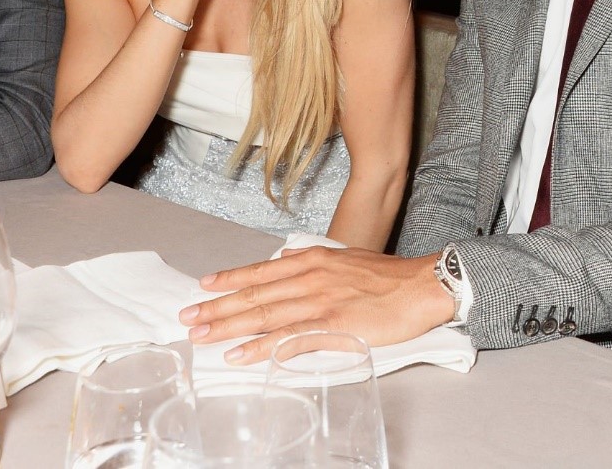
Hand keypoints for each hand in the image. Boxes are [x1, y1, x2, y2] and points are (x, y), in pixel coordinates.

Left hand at [178, 247, 453, 363]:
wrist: (423, 286)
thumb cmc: (388, 276)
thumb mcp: (345, 257)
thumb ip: (313, 259)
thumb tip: (287, 259)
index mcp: (313, 260)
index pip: (261, 270)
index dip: (230, 280)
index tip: (203, 286)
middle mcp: (310, 278)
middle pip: (255, 294)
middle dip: (218, 307)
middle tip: (188, 318)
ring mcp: (320, 302)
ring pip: (264, 316)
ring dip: (230, 327)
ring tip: (203, 337)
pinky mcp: (333, 326)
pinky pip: (288, 339)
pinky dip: (261, 348)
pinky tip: (241, 355)